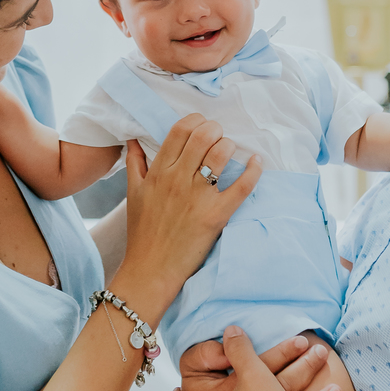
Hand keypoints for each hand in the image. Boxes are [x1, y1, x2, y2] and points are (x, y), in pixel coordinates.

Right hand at [118, 118, 261, 313]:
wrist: (150, 270)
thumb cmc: (142, 233)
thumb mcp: (133, 193)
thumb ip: (135, 163)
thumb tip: (133, 139)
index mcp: (158, 172)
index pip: (180, 130)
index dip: (196, 120)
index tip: (202, 126)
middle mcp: (178, 180)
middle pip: (203, 136)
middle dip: (216, 129)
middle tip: (219, 136)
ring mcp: (198, 197)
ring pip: (221, 154)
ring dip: (229, 146)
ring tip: (230, 151)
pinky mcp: (216, 215)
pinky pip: (242, 186)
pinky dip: (253, 171)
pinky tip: (256, 162)